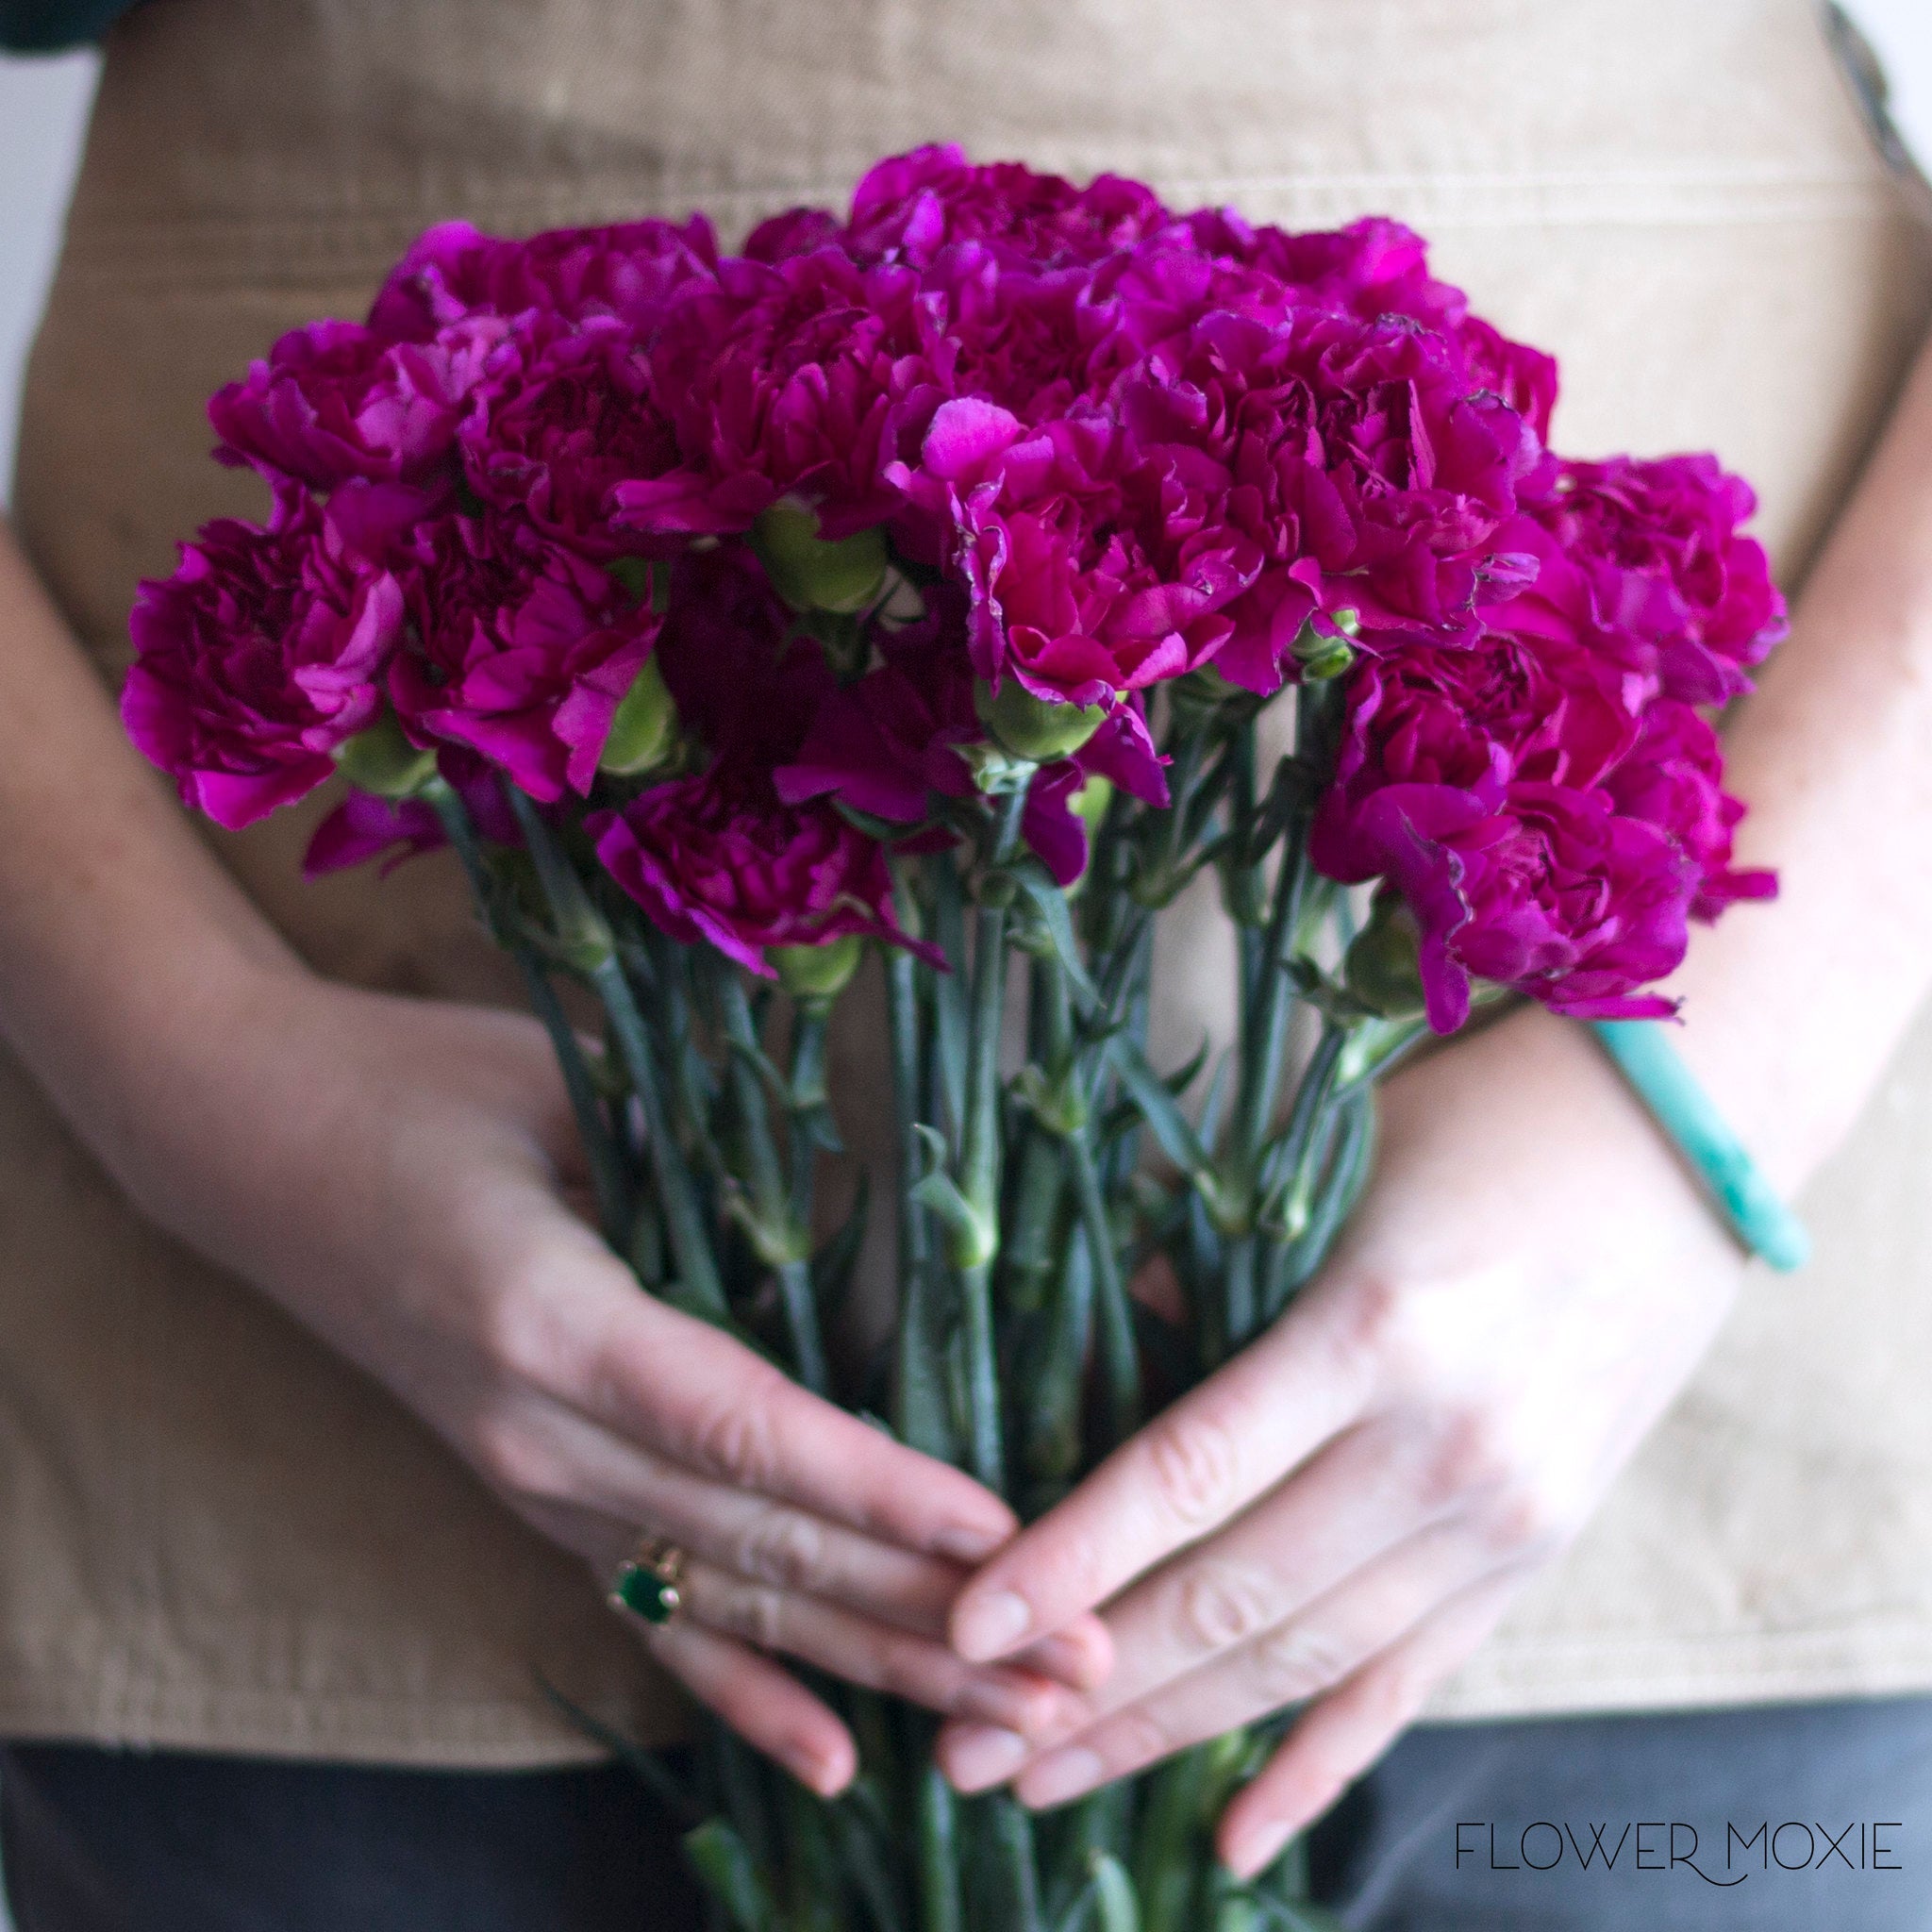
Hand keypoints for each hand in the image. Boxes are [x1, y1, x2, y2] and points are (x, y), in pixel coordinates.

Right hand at [121, 963, 1106, 1795]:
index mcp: (555, 1318)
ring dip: (879, 1663)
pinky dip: (743, 1696)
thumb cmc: (420, 1089)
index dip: (877, 1486)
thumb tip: (874, 1215)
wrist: (256, 1145)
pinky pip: (652, 1619)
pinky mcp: (535, 1503)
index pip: (745, 1425)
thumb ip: (708, 1164)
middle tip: (1073, 1658)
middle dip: (927, 1605)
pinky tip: (831, 1764)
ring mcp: (535, 1488)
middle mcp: (545, 1435)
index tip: (1001, 1533)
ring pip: (731, 1601)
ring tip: (1009, 1722)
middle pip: (762, 1543)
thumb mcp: (566, 1088)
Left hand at [934, 1005, 1746, 1870]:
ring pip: (1305, 1663)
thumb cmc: (1481, 1127)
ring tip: (1046, 1781)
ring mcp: (1504, 1523)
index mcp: (1376, 1331)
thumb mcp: (1324, 1169)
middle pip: (1236, 1597)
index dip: (1072, 1558)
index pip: (1191, 1473)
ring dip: (1168, 1734)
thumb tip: (1086, 1356)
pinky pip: (1408, 1688)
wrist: (1679, 1154)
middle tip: (965, 1749)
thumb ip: (1198, 1268)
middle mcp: (1445, 1450)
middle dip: (1090, 1682)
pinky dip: (1318, 1770)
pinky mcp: (1533, 1561)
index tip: (966, 1628)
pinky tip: (1234, 1840)